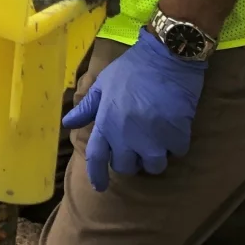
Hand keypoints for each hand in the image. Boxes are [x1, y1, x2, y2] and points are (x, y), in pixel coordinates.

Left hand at [62, 29, 206, 192]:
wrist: (165, 57)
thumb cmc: (131, 69)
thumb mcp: (103, 84)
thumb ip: (87, 107)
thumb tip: (68, 123)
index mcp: (106, 122)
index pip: (96, 157)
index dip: (97, 175)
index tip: (99, 187)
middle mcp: (126, 136)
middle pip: (127, 167)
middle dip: (131, 161)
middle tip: (137, 145)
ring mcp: (152, 138)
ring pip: (154, 166)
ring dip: (155, 155)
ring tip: (156, 136)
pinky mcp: (176, 136)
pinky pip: (176, 152)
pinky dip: (175, 143)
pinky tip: (173, 125)